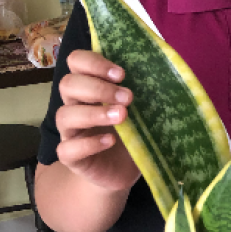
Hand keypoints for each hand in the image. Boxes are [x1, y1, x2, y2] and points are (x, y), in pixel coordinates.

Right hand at [56, 50, 139, 191]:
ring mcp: (70, 132)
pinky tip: (110, 141)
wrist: (125, 170)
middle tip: (128, 97)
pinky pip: (67, 149)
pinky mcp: (71, 158)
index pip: (76, 61)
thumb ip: (145, 88)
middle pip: (67, 84)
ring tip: (122, 116)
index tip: (122, 74)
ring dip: (94, 113)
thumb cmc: (133, 131)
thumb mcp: (141, 107)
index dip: (93, 62)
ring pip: (64, 115)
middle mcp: (75, 105)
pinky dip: (89, 144)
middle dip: (98, 87)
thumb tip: (167, 67)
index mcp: (89, 86)